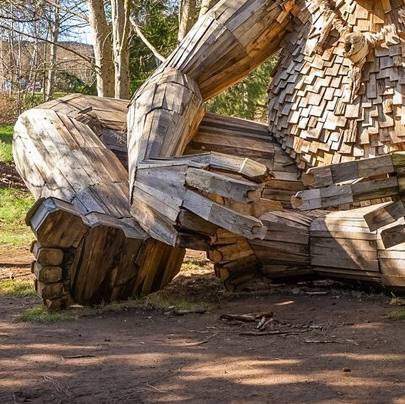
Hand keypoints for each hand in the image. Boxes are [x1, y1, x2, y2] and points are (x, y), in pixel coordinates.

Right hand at [130, 153, 268, 244]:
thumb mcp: (201, 161)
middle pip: (208, 207)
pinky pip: (181, 239)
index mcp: (188, 168)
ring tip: (229, 230)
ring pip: (196, 225)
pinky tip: (210, 241)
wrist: (137, 178)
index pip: (215, 177)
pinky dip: (198, 242)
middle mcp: (176, 188)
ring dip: (214, 230)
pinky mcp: (155, 226)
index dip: (236, 184)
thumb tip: (267, 175)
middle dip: (236, 221)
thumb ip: (233, 166)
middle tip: (261, 230)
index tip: (258, 193)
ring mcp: (165, 208)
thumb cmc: (181, 170)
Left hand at [294, 149, 404, 246]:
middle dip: (322, 197)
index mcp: (399, 162)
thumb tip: (357, 182)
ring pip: (376, 215)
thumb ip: (388, 174)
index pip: (356, 169)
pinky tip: (384, 238)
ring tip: (371, 219)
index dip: (329, 174)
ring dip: (368, 220)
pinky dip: (392, 234)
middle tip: (294, 202)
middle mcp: (402, 180)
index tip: (304, 179)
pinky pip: (403, 231)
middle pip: (354, 190)